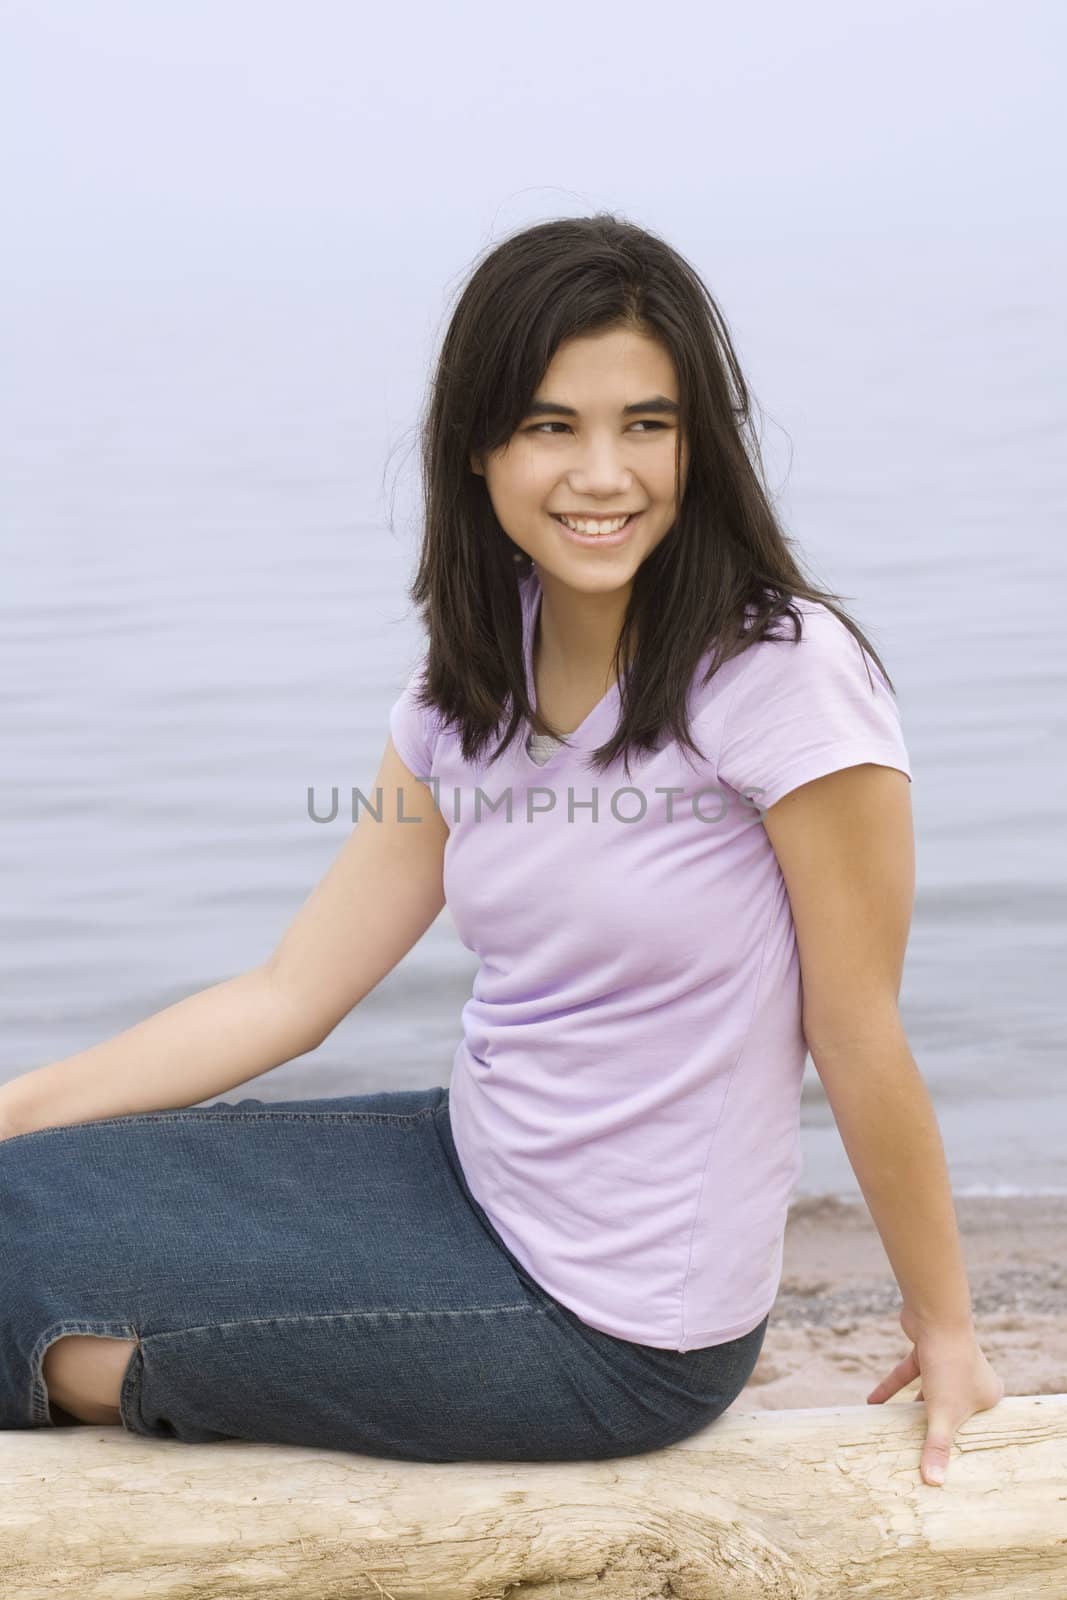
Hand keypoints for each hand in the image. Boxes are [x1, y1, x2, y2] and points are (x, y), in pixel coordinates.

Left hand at [866, 1306, 1004, 1486]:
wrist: (935, 1315)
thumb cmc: (950, 1364)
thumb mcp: (943, 1414)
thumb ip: (937, 1448)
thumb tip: (933, 1483)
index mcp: (988, 1395)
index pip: (977, 1426)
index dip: (964, 1442)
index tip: (952, 1463)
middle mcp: (972, 1378)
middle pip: (952, 1409)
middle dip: (936, 1426)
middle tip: (922, 1449)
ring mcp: (949, 1363)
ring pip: (928, 1392)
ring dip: (911, 1407)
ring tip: (895, 1429)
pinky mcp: (928, 1351)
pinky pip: (909, 1374)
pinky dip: (892, 1387)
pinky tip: (872, 1402)